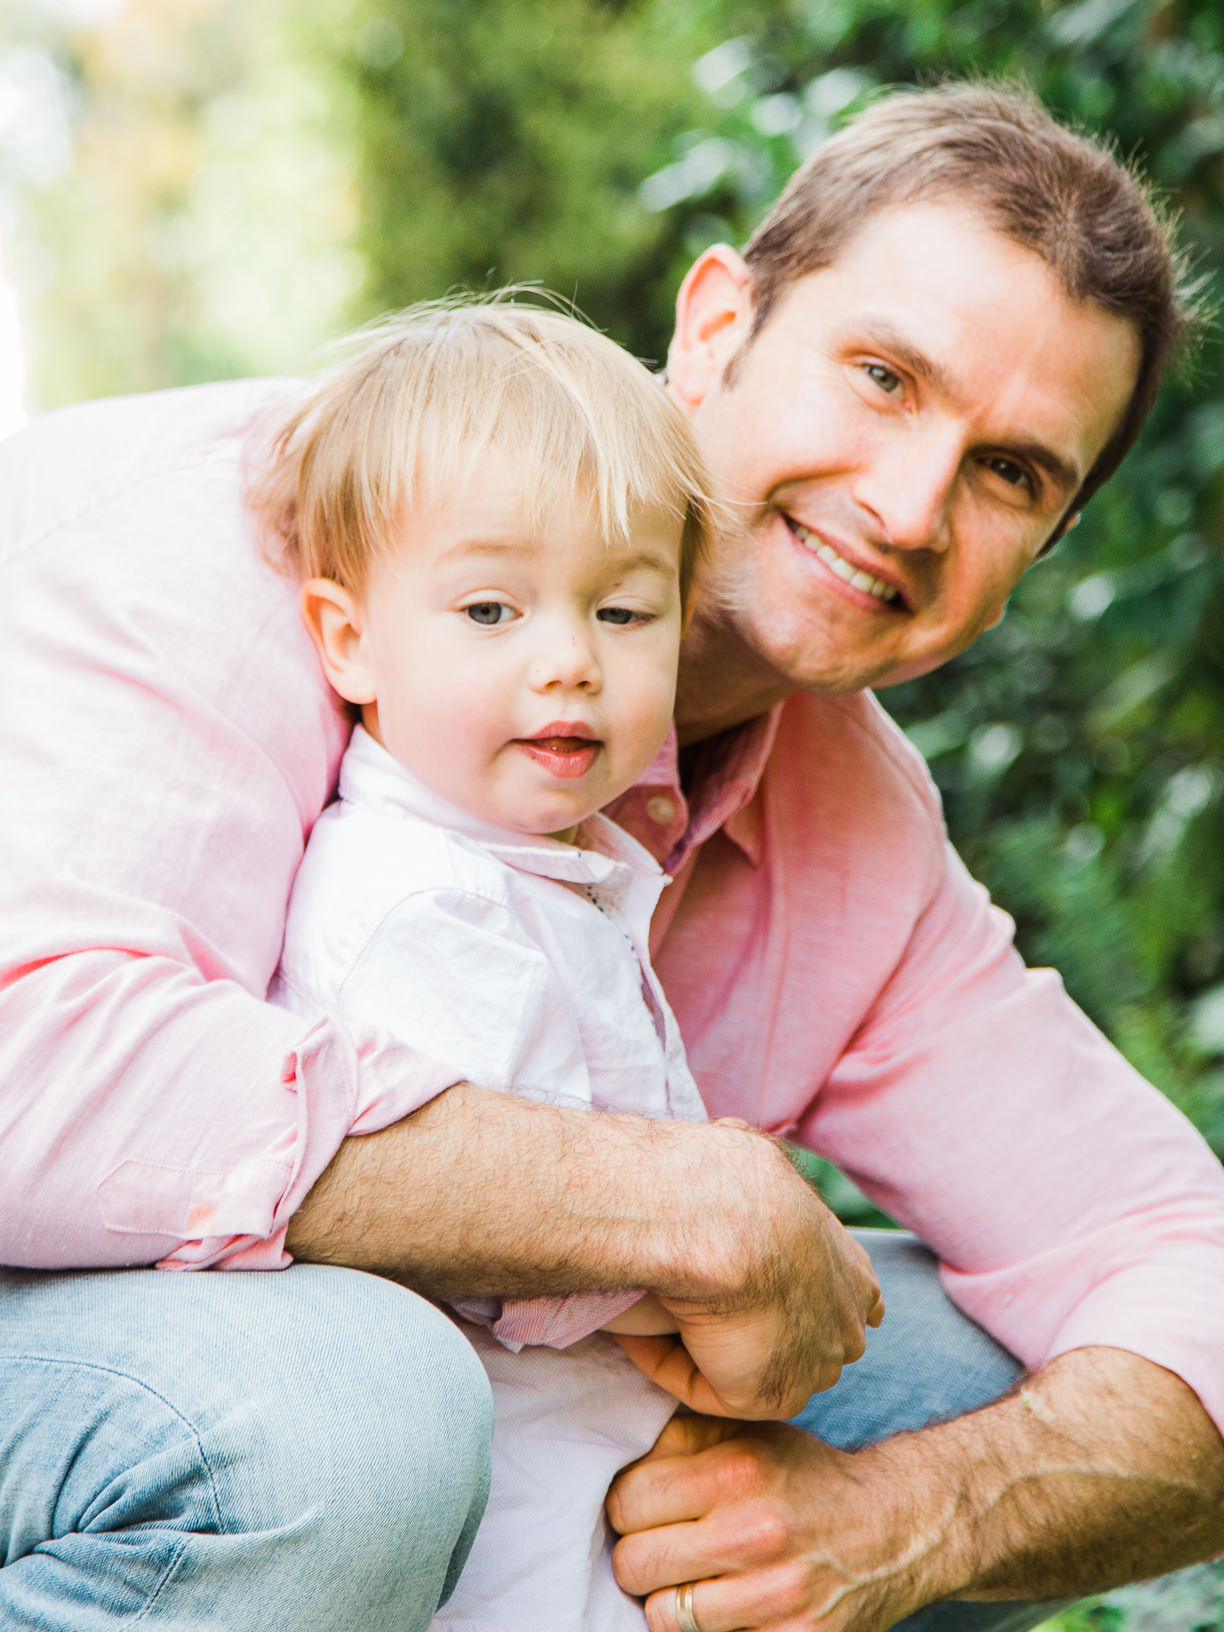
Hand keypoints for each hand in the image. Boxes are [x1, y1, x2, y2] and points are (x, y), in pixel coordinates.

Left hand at [607, 1414, 928, 1631]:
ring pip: (662, 1617)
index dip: (628, 1504)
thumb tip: (615, 1447)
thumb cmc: (804, 1477)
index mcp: (737, 1471)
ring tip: (696, 1578)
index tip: (647, 1506)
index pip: (626, 1502)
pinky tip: (726, 1606)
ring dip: (671, 1600)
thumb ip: (679, 1437)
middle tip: (665, 1546)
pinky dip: (708, 1631)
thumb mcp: (748, 1434)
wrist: (894, 1529)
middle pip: (634, 1564)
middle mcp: (754, 1534)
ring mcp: (774, 1598)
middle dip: (642, 1555)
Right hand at [616, 1129, 883, 1418]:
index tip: (747, 1285)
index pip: (851, 1304)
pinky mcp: (769, 1395)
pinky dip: (668, 1363)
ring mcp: (811, 1365)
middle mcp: (846, 1324)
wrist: (723, 1217)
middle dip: (751, 1332)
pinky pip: (709, 1388)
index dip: (804, 1300)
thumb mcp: (756, 1162)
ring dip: (703, 1348)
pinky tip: (634, 1333)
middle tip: (682, 1304)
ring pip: (748, 1366)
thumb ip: (756, 1181)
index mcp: (853, 1272)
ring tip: (647, 1310)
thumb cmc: (730, 1176)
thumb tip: (727, 1144)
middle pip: (802, 1345)